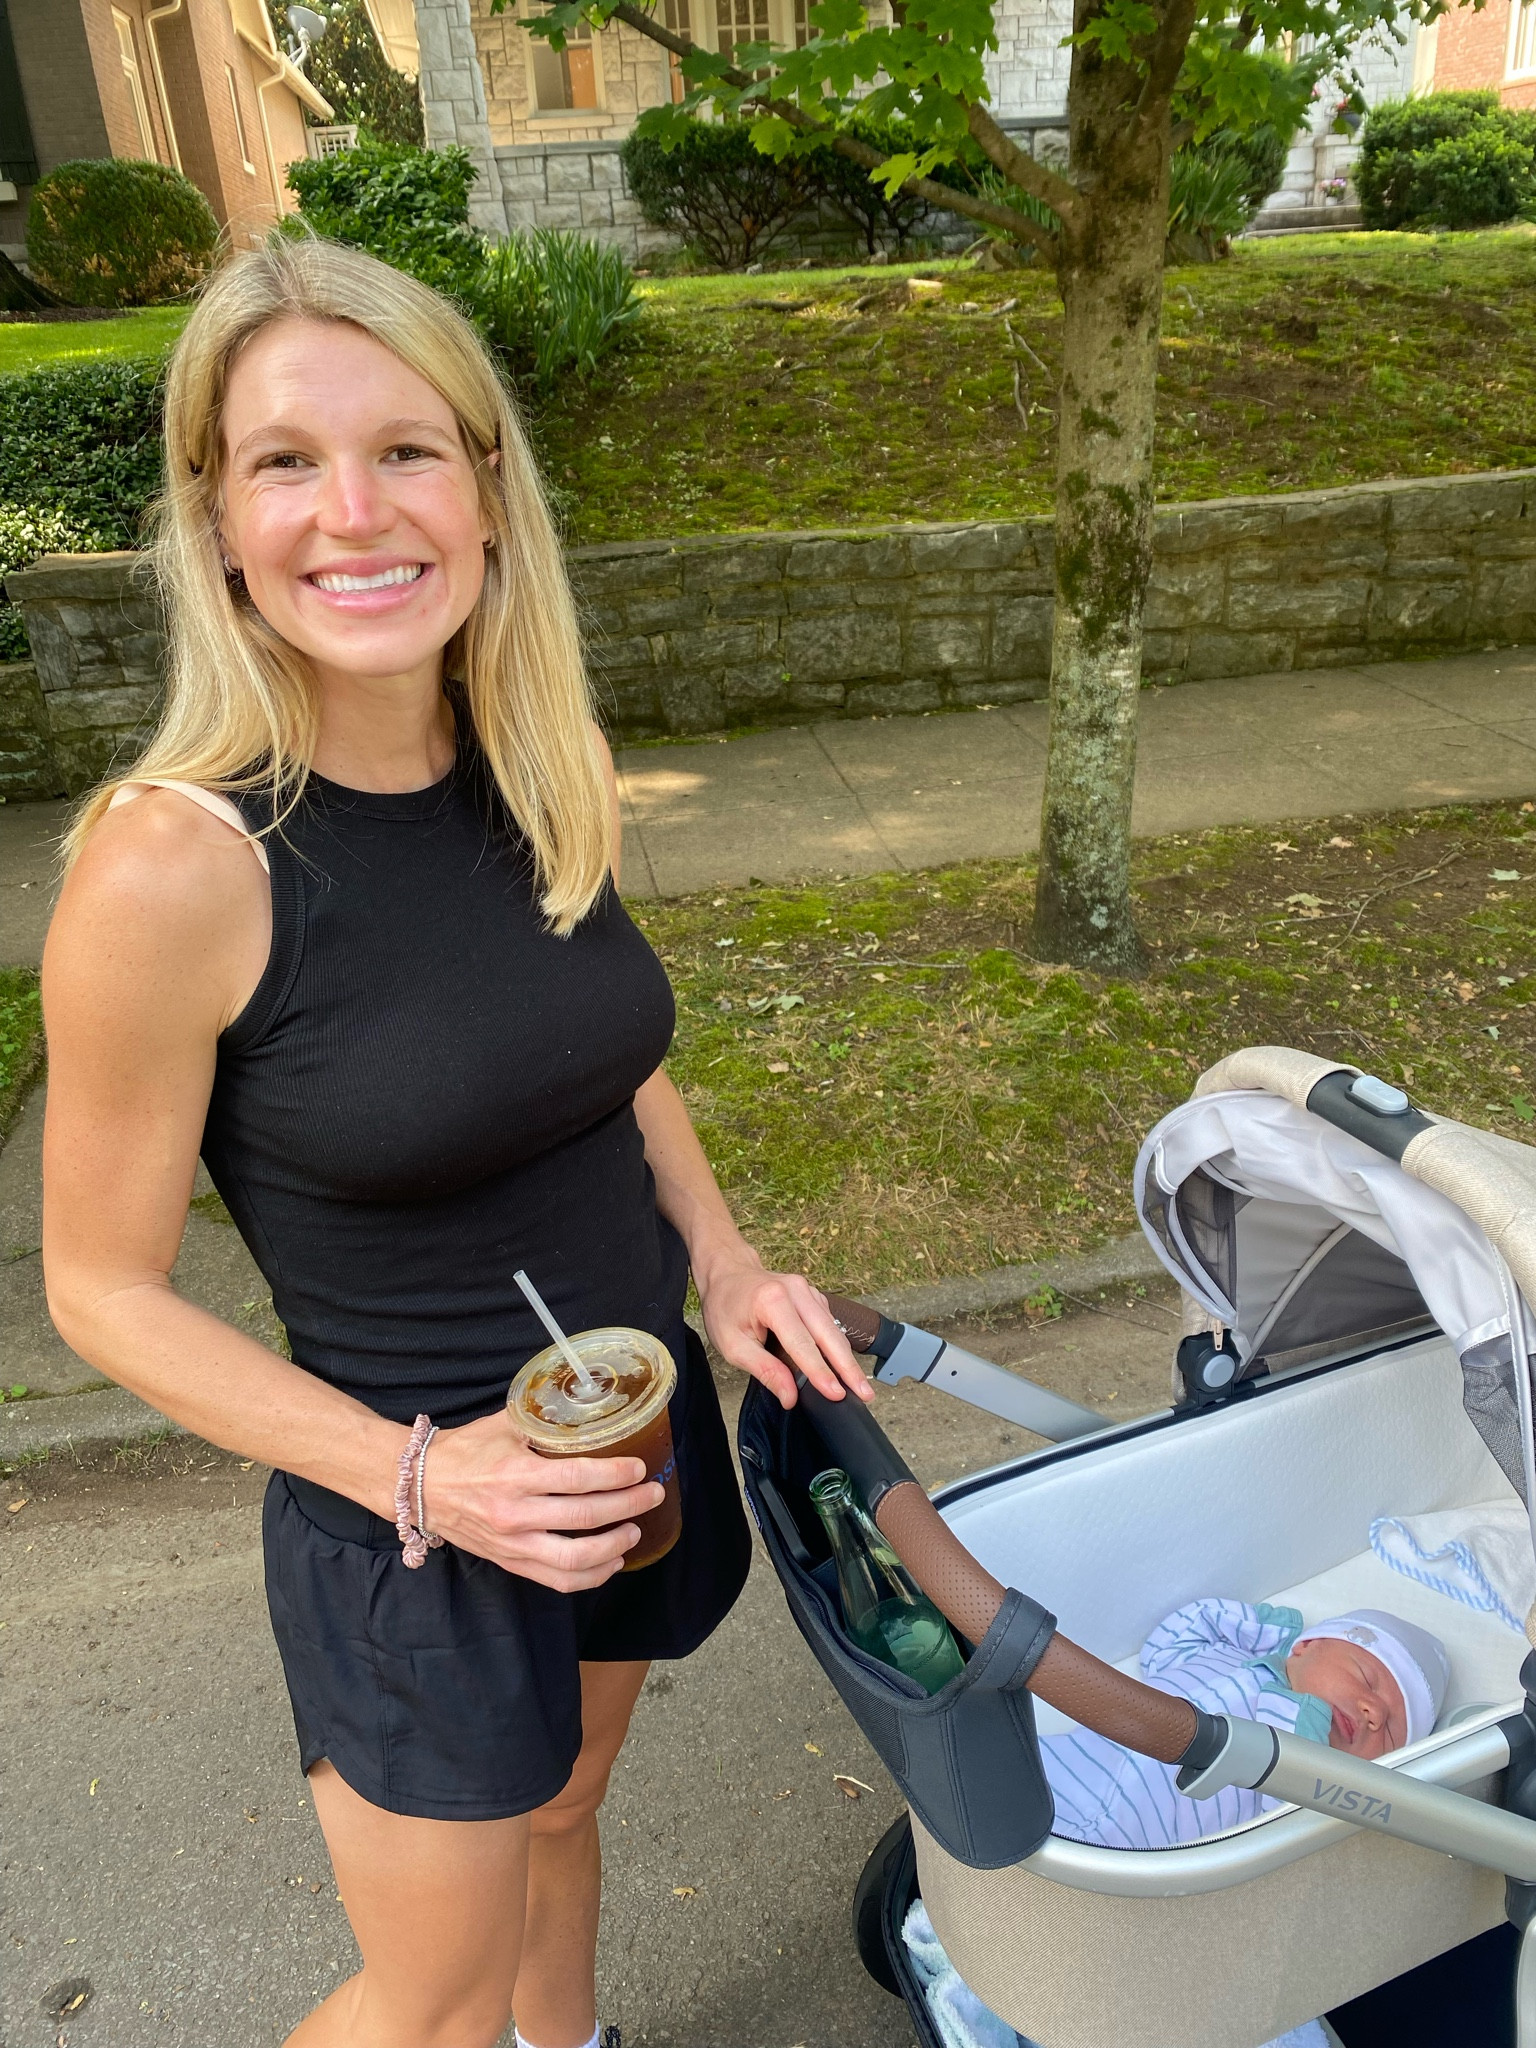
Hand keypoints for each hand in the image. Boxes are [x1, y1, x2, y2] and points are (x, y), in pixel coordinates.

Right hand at [422, 1410, 664, 1591]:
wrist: (420, 1486)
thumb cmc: (464, 1450)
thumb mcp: (503, 1424)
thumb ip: (544, 1421)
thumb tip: (588, 1413)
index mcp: (515, 1474)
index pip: (578, 1478)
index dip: (616, 1475)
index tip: (639, 1468)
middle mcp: (515, 1514)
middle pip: (585, 1517)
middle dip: (629, 1506)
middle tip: (652, 1494)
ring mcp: (512, 1544)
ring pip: (575, 1560)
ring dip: (614, 1547)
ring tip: (635, 1531)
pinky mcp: (510, 1563)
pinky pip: (556, 1579)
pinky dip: (590, 1575)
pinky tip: (611, 1561)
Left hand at [697, 1251, 872, 1410]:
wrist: (727, 1272)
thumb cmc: (725, 1308)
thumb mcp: (732, 1345)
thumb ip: (764, 1370)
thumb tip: (791, 1396)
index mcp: (772, 1302)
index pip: (802, 1344)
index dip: (821, 1372)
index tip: (837, 1394)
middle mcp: (795, 1291)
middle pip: (829, 1335)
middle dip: (848, 1368)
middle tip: (865, 1394)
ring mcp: (807, 1290)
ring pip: (833, 1329)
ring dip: (847, 1358)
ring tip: (860, 1385)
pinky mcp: (812, 1294)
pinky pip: (829, 1322)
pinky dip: (837, 1344)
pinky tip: (843, 1364)